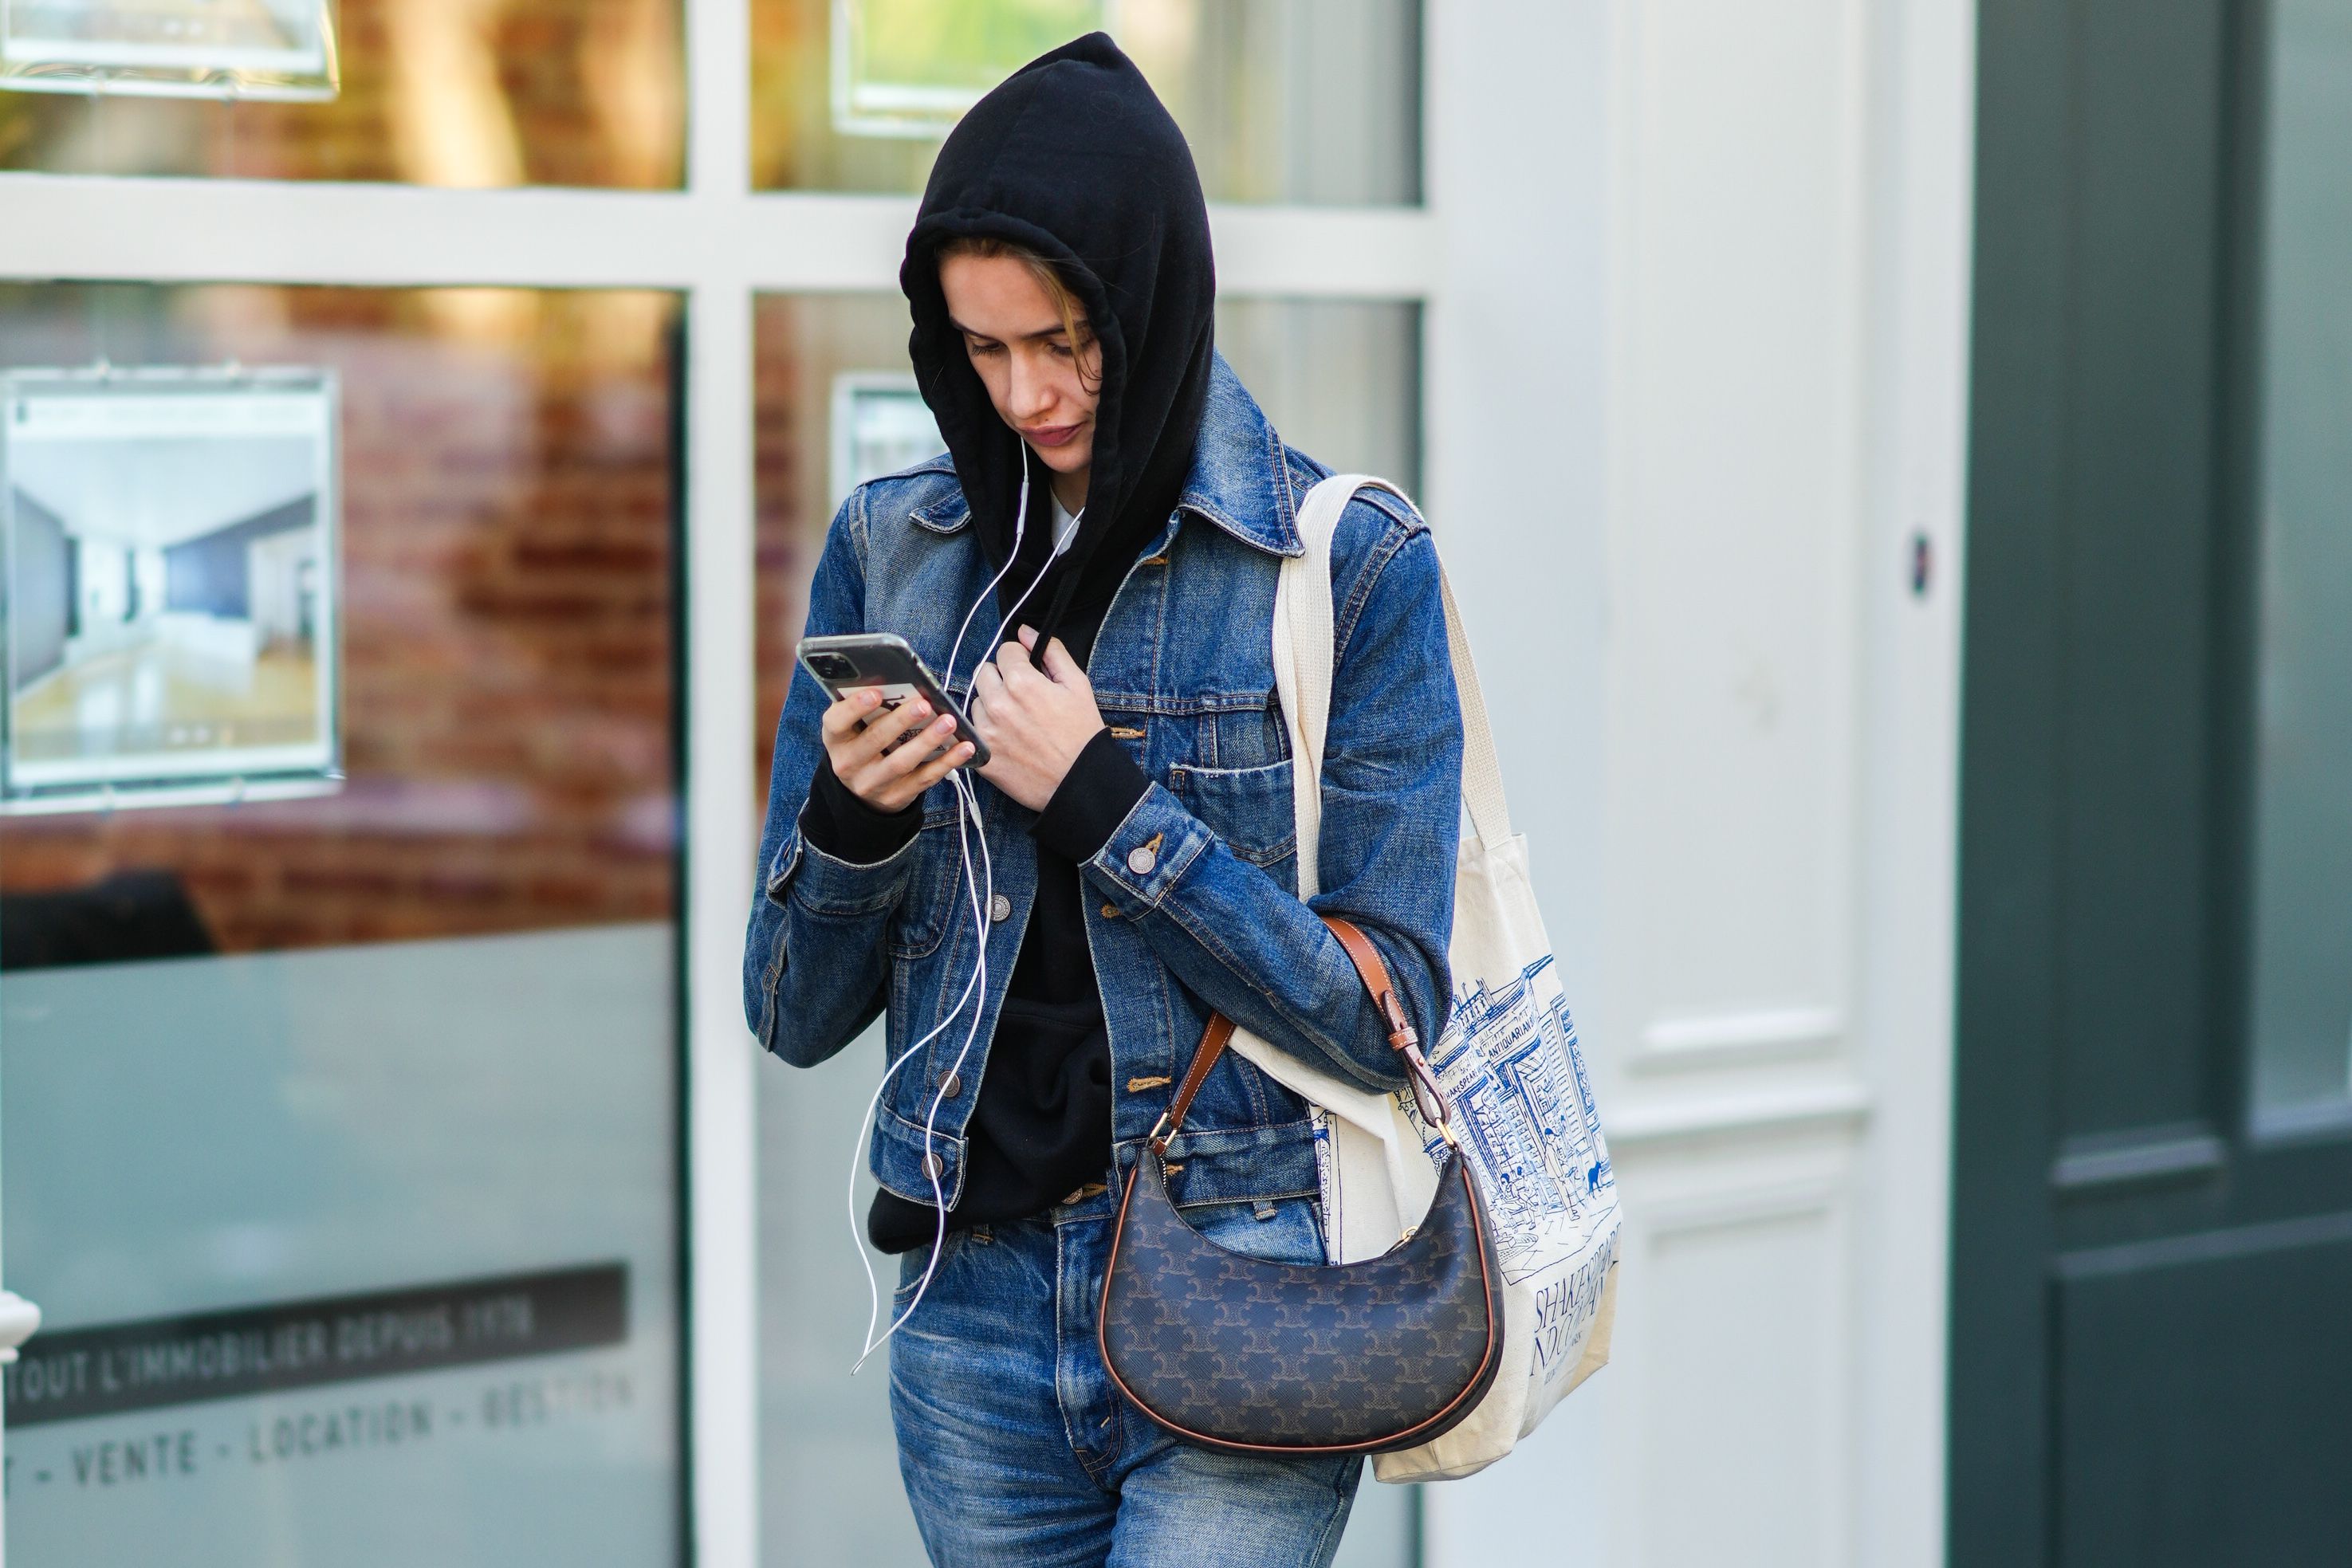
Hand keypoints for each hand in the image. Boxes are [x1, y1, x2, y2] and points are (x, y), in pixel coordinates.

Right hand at [820, 689, 973, 812]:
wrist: (863, 789)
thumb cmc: (863, 742)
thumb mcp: (854, 726)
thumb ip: (866, 704)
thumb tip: (895, 677)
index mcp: (836, 738)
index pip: (836, 722)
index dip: (854, 707)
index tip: (875, 693)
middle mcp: (848, 763)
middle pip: (874, 740)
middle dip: (901, 721)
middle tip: (924, 704)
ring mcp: (871, 783)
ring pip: (901, 762)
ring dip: (928, 740)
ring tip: (948, 722)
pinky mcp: (895, 797)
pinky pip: (923, 779)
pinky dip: (946, 762)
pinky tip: (963, 747)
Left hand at [970, 626, 1103, 811]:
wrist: (1078, 782)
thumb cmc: (1081, 734)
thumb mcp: (1077, 685)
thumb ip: (1051, 652)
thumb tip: (1025, 632)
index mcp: (1022, 682)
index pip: (1005, 651)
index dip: (1020, 659)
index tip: (1029, 672)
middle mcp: (998, 704)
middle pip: (984, 673)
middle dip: (1001, 678)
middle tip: (1022, 697)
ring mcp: (986, 731)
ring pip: (976, 701)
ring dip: (991, 705)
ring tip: (1016, 721)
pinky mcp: (981, 755)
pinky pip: (972, 730)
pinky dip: (985, 731)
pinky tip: (1007, 739)